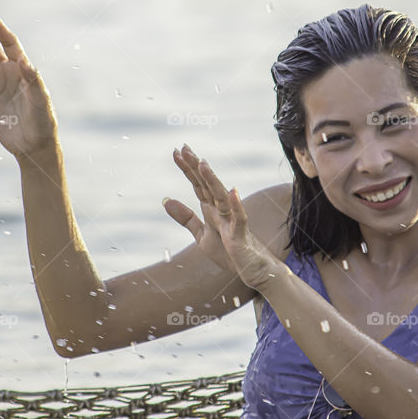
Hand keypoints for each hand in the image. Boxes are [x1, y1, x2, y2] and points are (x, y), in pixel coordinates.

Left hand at [163, 145, 280, 289]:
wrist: (252, 270)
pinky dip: (236, 205)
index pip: (197, 184)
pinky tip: (232, 191)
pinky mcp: (241, 234)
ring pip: (220, 197)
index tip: (177, 151)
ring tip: (202, 164)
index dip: (187, 169)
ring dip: (212, 180)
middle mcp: (221, 210)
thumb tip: (165, 200)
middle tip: (184, 148)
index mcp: (211, 209)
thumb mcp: (201, 235)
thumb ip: (186, 218)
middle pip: (206, 185)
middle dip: (195, 167)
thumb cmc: (229, 251)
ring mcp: (232, 220)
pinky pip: (239, 217)